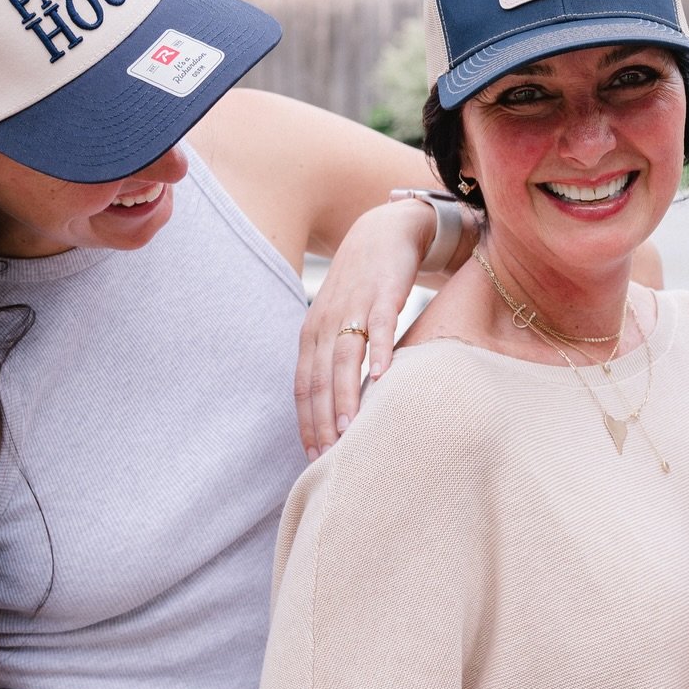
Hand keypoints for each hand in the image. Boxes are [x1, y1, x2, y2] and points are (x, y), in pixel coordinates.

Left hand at [295, 200, 432, 458]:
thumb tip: (338, 409)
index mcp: (313, 334)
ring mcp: (354, 308)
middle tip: (329, 458)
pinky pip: (380, 325)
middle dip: (321, 421)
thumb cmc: (363, 286)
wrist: (384, 230)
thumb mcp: (340, 322)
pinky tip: (384, 376)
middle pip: (319, 379)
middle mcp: (326, 323)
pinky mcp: (384, 294)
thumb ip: (336, 360)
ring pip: (345, 358)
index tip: (313, 458)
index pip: (303, 387)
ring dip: (344, 396)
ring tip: (349, 430)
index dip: (306, 423)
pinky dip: (380, 350)